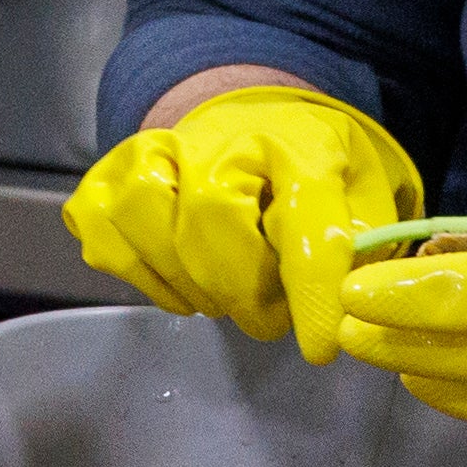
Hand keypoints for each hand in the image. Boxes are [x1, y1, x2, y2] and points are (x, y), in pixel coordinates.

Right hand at [63, 83, 423, 361]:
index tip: (318, 347)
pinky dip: (138, 274)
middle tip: (268, 317)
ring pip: (146, 219)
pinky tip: (176, 283)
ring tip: (222, 298)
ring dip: (188, 283)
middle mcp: (220, 137)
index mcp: (300, 145)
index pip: (305, 216)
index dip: (310, 290)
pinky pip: (103, 230)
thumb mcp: (363, 196)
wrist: (255, 119)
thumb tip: (349, 305)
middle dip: (242, 292)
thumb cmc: (313, 170)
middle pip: (212, 222)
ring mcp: (155, 150)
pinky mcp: (109, 175)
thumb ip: (361, 248)